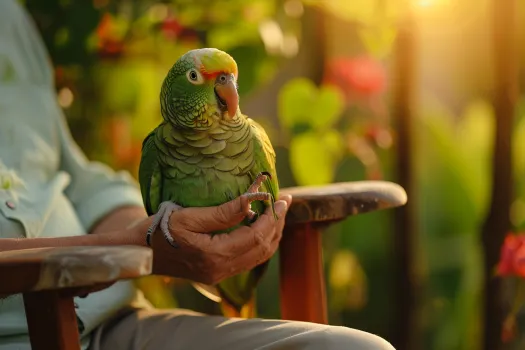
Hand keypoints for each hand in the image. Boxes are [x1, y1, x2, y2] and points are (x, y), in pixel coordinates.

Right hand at [150, 194, 291, 284]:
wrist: (138, 252)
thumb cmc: (160, 229)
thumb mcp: (189, 216)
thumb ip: (224, 213)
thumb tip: (252, 201)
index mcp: (215, 255)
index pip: (256, 237)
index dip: (273, 218)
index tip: (281, 198)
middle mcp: (220, 270)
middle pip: (262, 249)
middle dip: (277, 224)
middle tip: (285, 201)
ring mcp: (219, 274)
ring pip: (258, 256)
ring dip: (271, 234)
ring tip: (278, 213)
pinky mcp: (216, 273)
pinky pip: (247, 260)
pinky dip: (260, 243)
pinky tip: (261, 227)